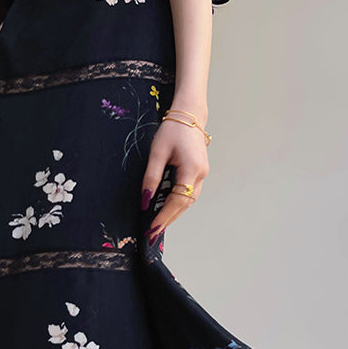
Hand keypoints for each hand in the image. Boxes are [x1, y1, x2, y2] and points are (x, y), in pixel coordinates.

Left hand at [141, 113, 208, 242]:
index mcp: (191, 170)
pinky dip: (178, 203)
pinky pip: (189, 193)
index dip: (164, 217)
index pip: (177, 201)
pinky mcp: (200, 172)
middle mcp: (201, 175)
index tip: (152, 230)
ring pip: (188, 201)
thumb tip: (145, 201)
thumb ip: (151, 178)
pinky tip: (166, 208)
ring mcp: (202, 174)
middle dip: (168, 220)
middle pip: (184, 205)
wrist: (189, 114)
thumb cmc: (172, 130)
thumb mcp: (157, 152)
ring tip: (157, 224)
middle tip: (152, 234)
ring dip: (173, 213)